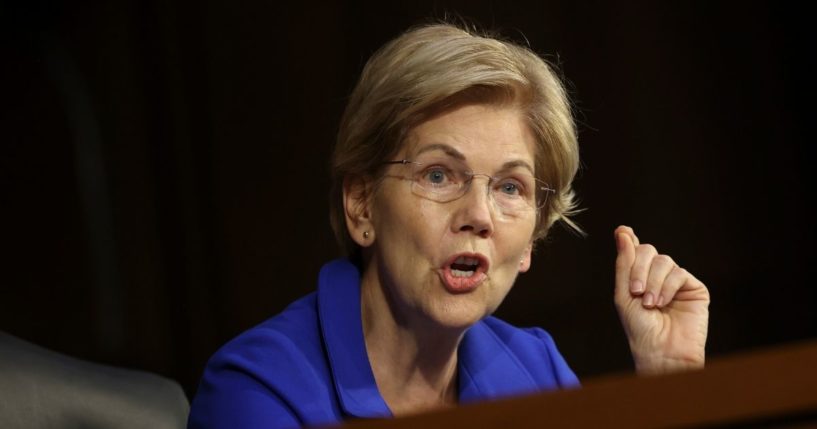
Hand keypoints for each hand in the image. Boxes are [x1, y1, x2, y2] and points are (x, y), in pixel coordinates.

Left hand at [614, 225, 709, 374]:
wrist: (660, 350)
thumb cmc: (640, 328)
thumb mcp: (624, 293)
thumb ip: (624, 263)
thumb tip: (623, 232)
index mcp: (639, 277)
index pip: (635, 251)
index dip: (629, 239)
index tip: (623, 231)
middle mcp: (657, 276)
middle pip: (647, 251)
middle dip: (638, 269)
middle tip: (635, 292)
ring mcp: (676, 281)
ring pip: (664, 261)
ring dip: (652, 282)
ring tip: (650, 304)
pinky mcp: (694, 288)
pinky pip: (678, 273)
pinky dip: (667, 287)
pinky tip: (662, 303)